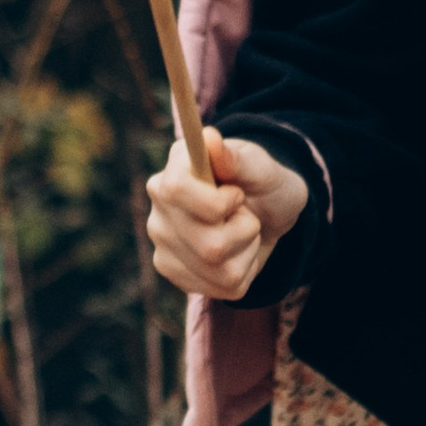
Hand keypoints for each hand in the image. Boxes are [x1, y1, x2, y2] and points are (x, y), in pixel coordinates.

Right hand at [146, 127, 307, 301]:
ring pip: (218, 268)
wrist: (267, 214)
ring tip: (243, 231)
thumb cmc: (261, 183)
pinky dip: (244, 270)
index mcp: (171, 175)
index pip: (176, 191)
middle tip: (244, 213)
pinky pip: (223, 286)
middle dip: (244, 229)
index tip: (236, 195)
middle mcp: (159, 213)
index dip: (218, 201)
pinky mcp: (177, 277)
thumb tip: (209, 138)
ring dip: (246, 249)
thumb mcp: (260, 166)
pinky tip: (238, 253)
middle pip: (208, 243)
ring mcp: (164, 248)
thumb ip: (236, 156)